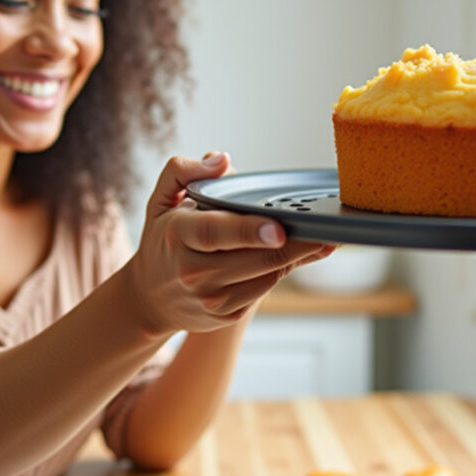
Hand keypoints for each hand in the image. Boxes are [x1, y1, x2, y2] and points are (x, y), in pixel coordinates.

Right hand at [123, 152, 335, 334]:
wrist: (150, 298)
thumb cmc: (163, 240)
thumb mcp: (162, 201)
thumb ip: (184, 171)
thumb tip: (222, 160)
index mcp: (177, 236)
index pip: (215, 232)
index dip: (249, 231)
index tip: (278, 228)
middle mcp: (193, 272)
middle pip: (255, 258)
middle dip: (295, 243)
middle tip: (326, 227)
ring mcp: (211, 298)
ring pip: (267, 275)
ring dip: (296, 255)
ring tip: (321, 237)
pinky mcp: (226, 315)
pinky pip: (265, 289)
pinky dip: (283, 269)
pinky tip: (297, 253)